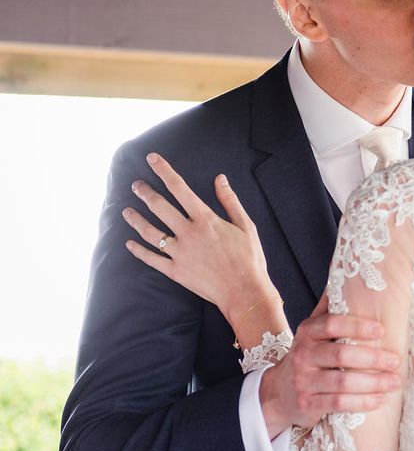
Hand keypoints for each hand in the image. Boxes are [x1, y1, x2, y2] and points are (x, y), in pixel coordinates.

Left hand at [122, 152, 271, 316]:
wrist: (244, 291)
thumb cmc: (249, 258)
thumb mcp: (245, 225)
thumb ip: (230, 200)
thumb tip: (220, 178)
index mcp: (205, 219)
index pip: (179, 188)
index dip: (164, 171)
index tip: (152, 159)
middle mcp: (189, 233)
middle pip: (159, 207)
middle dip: (145, 192)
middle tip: (135, 185)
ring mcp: (179, 253)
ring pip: (150, 232)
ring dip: (136, 219)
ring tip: (126, 210)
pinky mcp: (175, 272)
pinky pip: (151, 259)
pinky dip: (138, 251)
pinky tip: (129, 243)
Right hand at [260, 295, 402, 435]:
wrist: (277, 393)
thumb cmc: (306, 357)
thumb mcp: (311, 331)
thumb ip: (327, 309)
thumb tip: (344, 277)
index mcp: (306, 332)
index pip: (332, 324)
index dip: (357, 326)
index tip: (381, 331)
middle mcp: (303, 355)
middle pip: (341, 354)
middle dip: (373, 358)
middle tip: (395, 360)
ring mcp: (304, 381)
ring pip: (343, 382)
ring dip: (373, 383)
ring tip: (395, 381)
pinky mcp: (308, 404)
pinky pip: (339, 403)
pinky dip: (363, 402)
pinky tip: (380, 400)